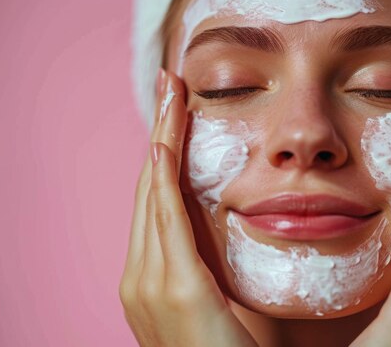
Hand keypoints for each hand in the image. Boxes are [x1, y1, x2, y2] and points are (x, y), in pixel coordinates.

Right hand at [119, 70, 256, 346]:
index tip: (176, 112)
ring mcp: (147, 281)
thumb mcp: (227, 302)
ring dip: (163, 140)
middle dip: (161, 134)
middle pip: (151, 189)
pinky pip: (166, 214)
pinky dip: (165, 171)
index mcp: (154, 278)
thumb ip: (224, 266)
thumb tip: (251, 228)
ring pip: (154, 193)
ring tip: (172, 95)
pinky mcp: (171, 286)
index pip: (159, 202)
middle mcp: (140, 275)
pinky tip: (167, 135)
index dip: (166, 154)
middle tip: (170, 87)